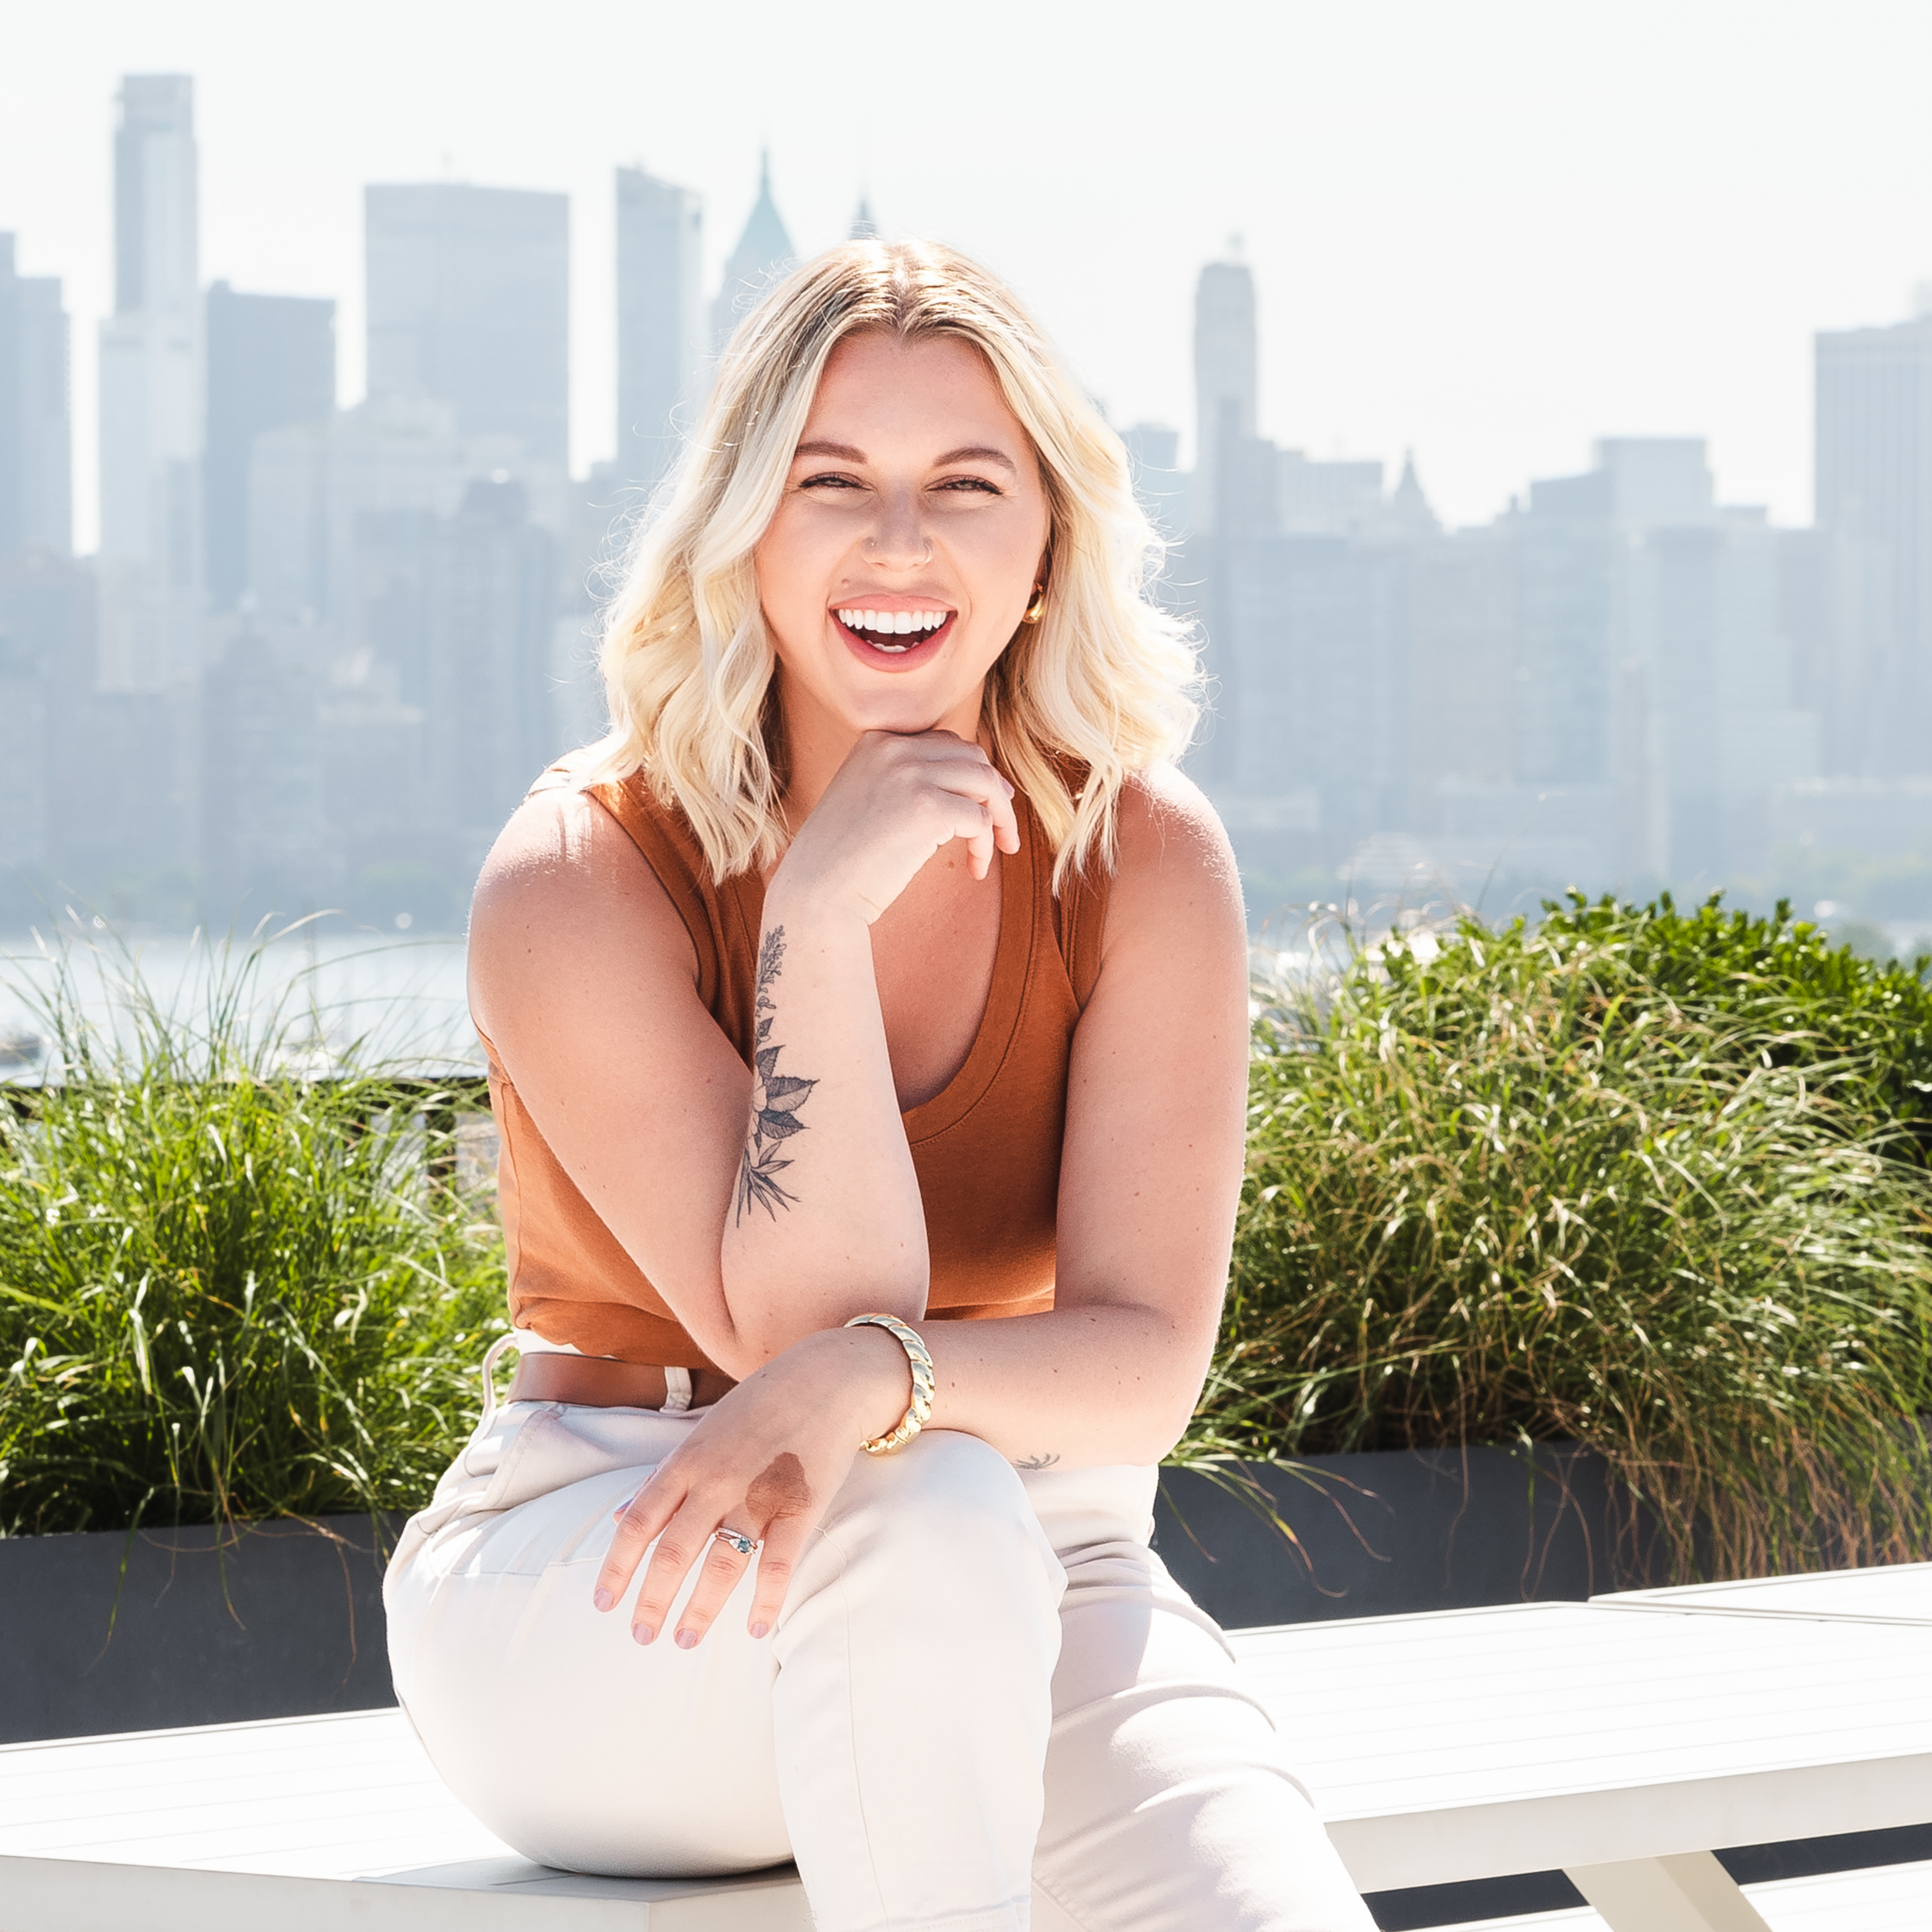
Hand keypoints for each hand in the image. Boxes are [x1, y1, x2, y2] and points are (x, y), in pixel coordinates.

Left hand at [592, 1323, 909, 1646]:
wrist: (826, 1380)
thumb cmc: (757, 1409)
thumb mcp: (700, 1435)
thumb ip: (660, 1479)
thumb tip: (616, 1520)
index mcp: (688, 1461)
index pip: (639, 1522)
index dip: (617, 1567)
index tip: (603, 1604)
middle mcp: (717, 1480)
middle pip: (674, 1551)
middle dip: (653, 1601)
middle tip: (641, 1637)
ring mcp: (760, 1494)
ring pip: (723, 1562)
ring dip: (701, 1609)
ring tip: (684, 1641)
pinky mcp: (802, 1506)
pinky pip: (780, 1561)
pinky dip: (766, 1600)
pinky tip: (755, 1629)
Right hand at [776, 730, 1020, 924]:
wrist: (816, 891)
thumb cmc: (843, 860)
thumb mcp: (870, 801)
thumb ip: (907, 781)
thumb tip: (977, 782)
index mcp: (876, 741)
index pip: (945, 743)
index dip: (974, 773)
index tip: (988, 803)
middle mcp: (893, 748)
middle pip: (972, 756)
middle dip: (995, 792)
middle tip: (1003, 830)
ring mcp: (910, 774)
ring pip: (985, 783)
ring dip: (1000, 818)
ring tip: (1000, 849)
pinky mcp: (927, 807)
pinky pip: (981, 819)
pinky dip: (986, 845)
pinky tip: (975, 869)